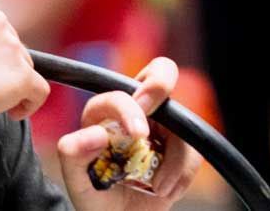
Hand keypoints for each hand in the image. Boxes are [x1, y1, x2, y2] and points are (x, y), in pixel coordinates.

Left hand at [57, 57, 201, 210]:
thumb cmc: (94, 196)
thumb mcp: (76, 179)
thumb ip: (74, 154)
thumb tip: (96, 133)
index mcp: (102, 114)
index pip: (117, 95)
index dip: (129, 108)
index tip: (138, 133)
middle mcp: (133, 113)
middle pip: (156, 74)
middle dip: (161, 80)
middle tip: (159, 103)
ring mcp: (160, 128)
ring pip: (182, 121)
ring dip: (177, 157)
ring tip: (157, 186)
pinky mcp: (180, 148)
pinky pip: (195, 149)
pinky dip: (184, 174)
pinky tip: (164, 190)